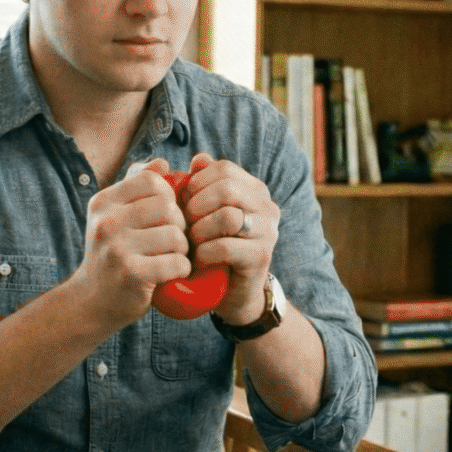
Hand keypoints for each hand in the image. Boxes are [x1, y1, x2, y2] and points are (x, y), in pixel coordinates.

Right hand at [71, 158, 190, 326]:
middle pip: (168, 208)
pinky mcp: (132, 274)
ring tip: (172, 257)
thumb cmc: (113, 254)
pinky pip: (176, 262)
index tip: (165, 216)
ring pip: (176, 235)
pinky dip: (182, 269)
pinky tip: (173, 274)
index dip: (168, 196)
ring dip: (183, 249)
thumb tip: (162, 162)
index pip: (152, 181)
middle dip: (179, 225)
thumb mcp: (115, 216)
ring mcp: (117, 248)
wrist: (91, 301)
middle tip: (173, 241)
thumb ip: (137, 187)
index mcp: (103, 202)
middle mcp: (106, 222)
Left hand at [177, 153, 279, 324]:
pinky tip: (198, 260)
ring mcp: (268, 232)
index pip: (224, 169)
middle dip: (197, 206)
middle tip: (184, 224)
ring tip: (191, 243)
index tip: (184, 202)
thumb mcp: (208, 213)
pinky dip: (204, 253)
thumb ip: (204, 185)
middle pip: (227, 189)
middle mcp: (267, 207)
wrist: (234, 292)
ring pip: (228, 216)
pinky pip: (226, 247)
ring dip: (199, 230)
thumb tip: (199, 159)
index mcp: (254, 190)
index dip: (196, 183)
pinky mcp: (261, 257)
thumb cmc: (215, 248)